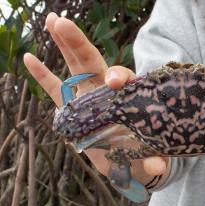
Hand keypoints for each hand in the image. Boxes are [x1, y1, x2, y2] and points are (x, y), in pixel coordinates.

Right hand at [24, 12, 166, 176]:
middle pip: (93, 63)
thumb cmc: (140, 155)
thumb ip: (151, 161)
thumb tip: (158, 168)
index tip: (115, 81)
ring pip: (74, 68)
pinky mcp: (72, 109)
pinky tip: (28, 57)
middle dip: (79, 44)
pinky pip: (55, 89)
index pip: (124, 80)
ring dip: (64, 46)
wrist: (126, 162)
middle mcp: (106, 93)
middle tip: (63, 22)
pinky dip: (42, 75)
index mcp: (126, 100)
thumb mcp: (146, 158)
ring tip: (51, 20)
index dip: (120, 76)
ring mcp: (87, 98)